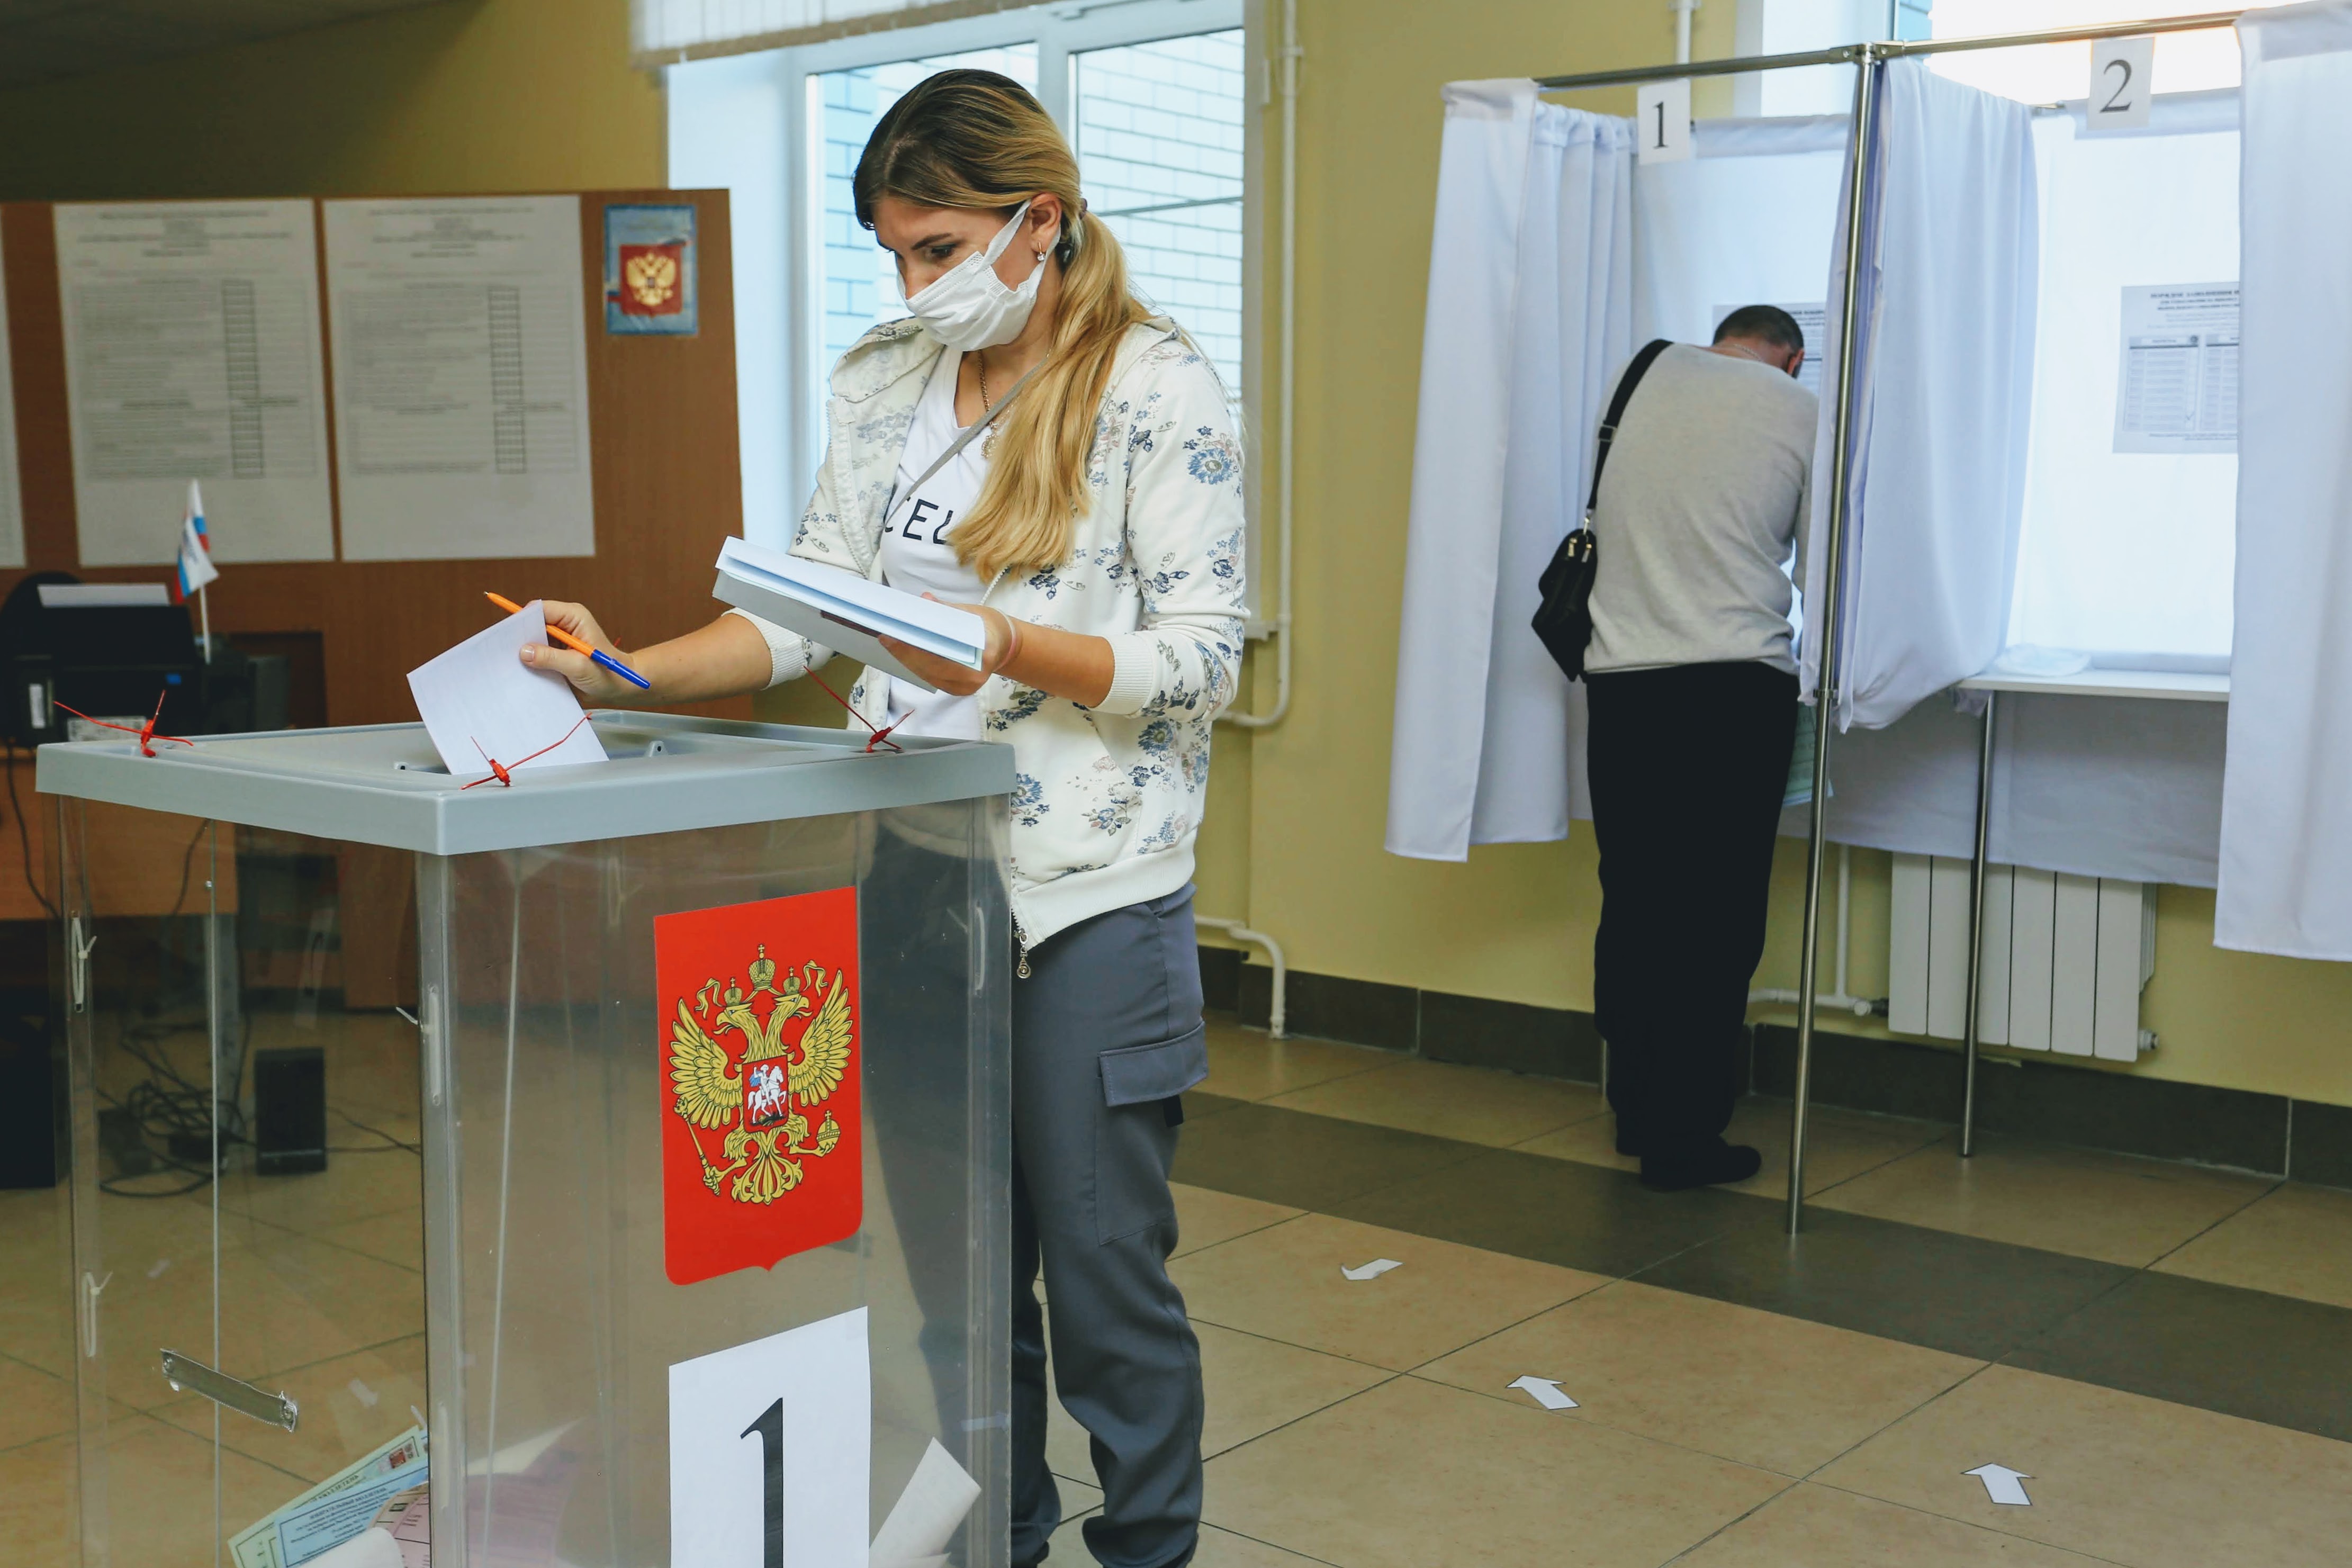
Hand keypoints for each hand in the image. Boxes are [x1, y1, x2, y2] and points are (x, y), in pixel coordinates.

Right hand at [519, 599, 643, 703]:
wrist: (618, 688)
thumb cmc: (607, 674)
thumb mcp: (579, 666)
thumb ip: (551, 658)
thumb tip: (523, 651)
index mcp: (573, 617)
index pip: (540, 609)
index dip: (522, 619)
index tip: (507, 635)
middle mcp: (564, 624)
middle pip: (532, 622)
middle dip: (520, 637)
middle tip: (506, 653)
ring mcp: (558, 638)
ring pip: (532, 638)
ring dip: (524, 651)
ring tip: (513, 664)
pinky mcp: (555, 652)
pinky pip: (536, 652)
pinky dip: (530, 661)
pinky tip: (524, 671)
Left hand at [877, 598, 1013, 697]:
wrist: (1004, 646)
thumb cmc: (987, 627)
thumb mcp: (971, 613)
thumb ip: (946, 609)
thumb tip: (924, 599)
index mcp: (984, 654)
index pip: (943, 654)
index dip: (916, 647)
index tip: (896, 635)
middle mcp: (975, 677)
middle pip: (931, 668)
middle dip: (905, 653)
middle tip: (885, 637)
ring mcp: (965, 687)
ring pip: (928, 675)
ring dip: (906, 659)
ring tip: (888, 642)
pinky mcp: (957, 690)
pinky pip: (930, 678)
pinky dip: (914, 665)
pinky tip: (901, 652)